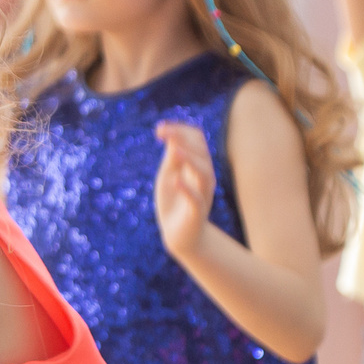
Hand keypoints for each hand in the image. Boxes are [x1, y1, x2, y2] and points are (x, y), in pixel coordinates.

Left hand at [153, 122, 216, 258]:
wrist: (179, 235)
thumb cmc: (174, 200)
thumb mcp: (169, 174)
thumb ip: (172, 156)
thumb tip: (171, 134)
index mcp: (197, 164)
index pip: (197, 139)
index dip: (180, 130)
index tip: (159, 129)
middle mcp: (203, 177)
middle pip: (202, 152)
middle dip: (184, 139)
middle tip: (163, 133)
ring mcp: (202, 194)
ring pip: (204, 173)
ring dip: (190, 160)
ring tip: (174, 149)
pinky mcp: (196, 213)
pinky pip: (196, 199)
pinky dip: (187, 189)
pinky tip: (176, 180)